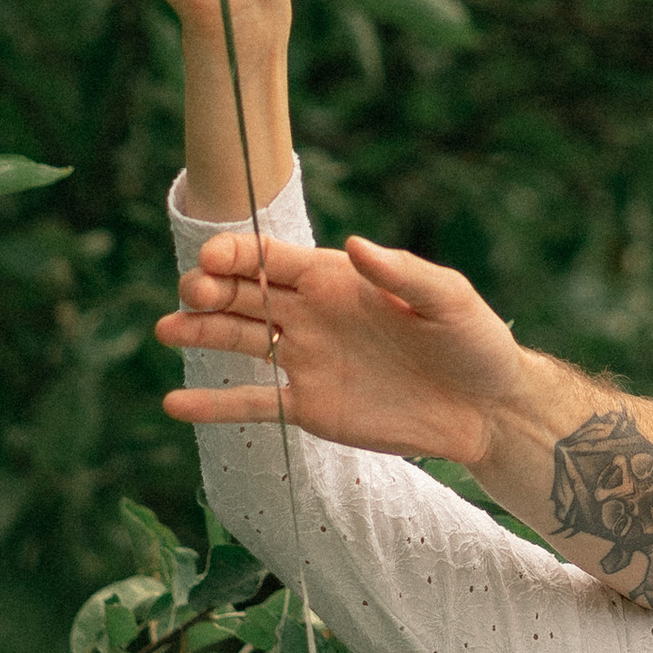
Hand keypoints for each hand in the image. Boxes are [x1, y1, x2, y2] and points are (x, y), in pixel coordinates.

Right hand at [162, 224, 523, 467]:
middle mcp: (313, 314)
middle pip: (245, 294)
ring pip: (239, 341)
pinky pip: (253, 402)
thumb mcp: (448, 298)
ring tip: (167, 330)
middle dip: (211, 288)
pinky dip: (215, 405)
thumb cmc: (474, 341)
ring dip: (199, 334)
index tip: (211, 257)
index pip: (273, 258)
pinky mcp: (309, 406)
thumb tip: (357, 244)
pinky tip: (175, 404)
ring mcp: (306, 360)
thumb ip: (401, 273)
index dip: (237, 253)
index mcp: (339, 279)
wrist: (485, 409)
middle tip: (191, 292)